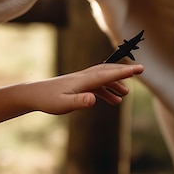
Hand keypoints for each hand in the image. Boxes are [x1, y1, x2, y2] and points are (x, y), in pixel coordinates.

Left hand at [28, 63, 142, 114]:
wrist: (33, 95)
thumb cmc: (47, 100)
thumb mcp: (63, 104)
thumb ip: (79, 101)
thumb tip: (94, 99)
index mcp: (83, 81)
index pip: (107, 74)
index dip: (124, 72)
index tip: (139, 69)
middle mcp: (83, 77)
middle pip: (106, 71)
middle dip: (123, 71)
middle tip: (140, 70)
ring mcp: (80, 81)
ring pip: (102, 78)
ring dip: (115, 83)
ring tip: (125, 95)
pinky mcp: (76, 86)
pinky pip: (96, 85)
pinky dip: (106, 90)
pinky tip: (112, 100)